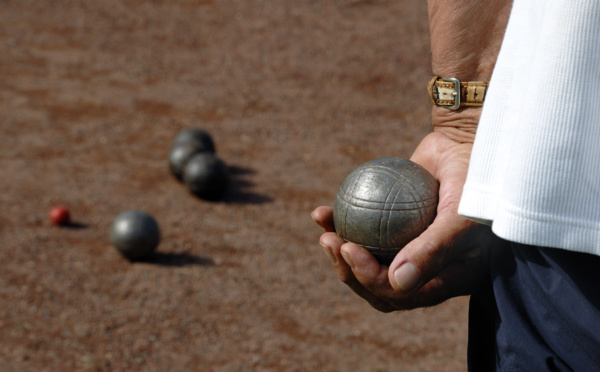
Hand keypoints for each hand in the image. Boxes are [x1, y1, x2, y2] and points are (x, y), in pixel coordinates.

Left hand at [313, 130, 497, 310]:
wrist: (470, 144)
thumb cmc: (476, 183)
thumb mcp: (462, 217)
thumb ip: (433, 252)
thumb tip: (396, 284)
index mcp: (444, 278)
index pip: (402, 294)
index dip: (370, 280)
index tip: (349, 250)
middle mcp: (424, 268)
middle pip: (379, 284)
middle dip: (348, 270)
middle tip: (330, 243)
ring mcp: (406, 246)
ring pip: (368, 259)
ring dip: (339, 250)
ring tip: (324, 232)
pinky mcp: (391, 223)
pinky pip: (363, 228)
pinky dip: (341, 222)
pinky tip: (322, 212)